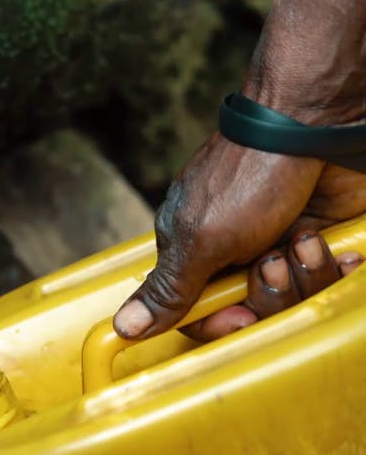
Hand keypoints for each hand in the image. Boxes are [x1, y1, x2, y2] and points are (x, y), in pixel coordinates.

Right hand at [114, 135, 365, 340]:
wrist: (315, 127)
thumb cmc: (250, 175)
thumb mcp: (200, 241)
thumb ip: (166, 290)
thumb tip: (122, 326)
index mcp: (192, 251)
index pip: (197, 314)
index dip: (220, 323)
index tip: (240, 318)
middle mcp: (234, 252)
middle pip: (250, 310)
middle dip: (268, 292)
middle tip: (272, 259)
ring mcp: (277, 245)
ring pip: (293, 296)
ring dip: (304, 271)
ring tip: (301, 238)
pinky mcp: (316, 239)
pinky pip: (327, 279)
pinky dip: (332, 264)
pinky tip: (325, 240)